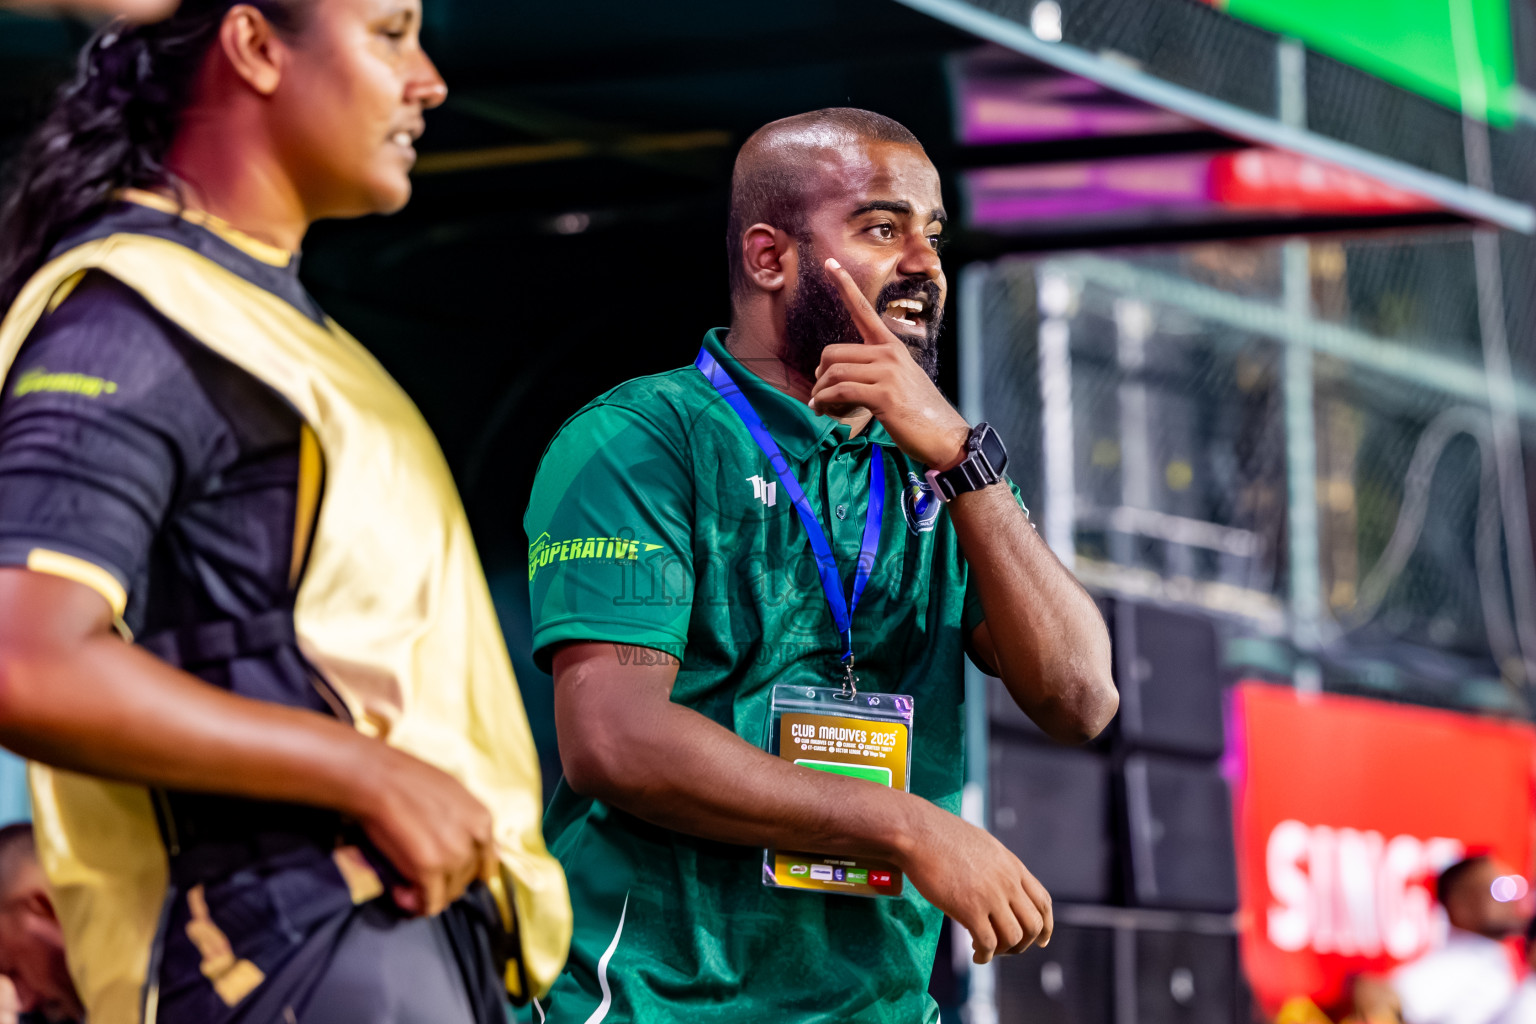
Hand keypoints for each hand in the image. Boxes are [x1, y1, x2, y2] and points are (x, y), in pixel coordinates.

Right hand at [350, 743, 497, 916]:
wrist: (379, 779)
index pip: (487, 863)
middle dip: (444, 882)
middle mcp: (474, 841)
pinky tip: (400, 893)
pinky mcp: (429, 869)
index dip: (466, 871)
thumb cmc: (410, 783)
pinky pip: (430, 904)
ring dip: (427, 894)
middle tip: (418, 876)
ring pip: (449, 894)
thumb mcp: (455, 795)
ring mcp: (454, 857)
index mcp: (483, 822)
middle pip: (466, 879)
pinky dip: (416, 906)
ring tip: (405, 884)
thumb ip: (471, 824)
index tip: (446, 872)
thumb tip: (490, 851)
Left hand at [810, 257, 970, 469]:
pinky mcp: (883, 395)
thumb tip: (835, 381)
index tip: (829, 263)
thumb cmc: (919, 414)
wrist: (946, 437)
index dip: (844, 286)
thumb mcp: (898, 382)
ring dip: (820, 395)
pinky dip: (825, 403)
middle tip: (822, 397)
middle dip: (820, 377)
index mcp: (892, 347)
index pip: (863, 311)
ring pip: (833, 373)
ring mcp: (887, 372)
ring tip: (824, 409)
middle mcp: (889, 353)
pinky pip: (839, 391)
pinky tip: (826, 412)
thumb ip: (872, 373)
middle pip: (833, 353)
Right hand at [896, 804, 1051, 962]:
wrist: (917, 832)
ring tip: (986, 950)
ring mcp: (990, 896)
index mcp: (1012, 865)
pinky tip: (976, 954)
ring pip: (1013, 938)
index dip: (1045, 926)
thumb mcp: (982, 845)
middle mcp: (1007, 881)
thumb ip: (996, 866)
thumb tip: (995, 883)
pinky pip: (988, 943)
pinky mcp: (969, 909)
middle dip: (1023, 943)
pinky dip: (985, 956)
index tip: (1040, 940)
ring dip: (1002, 951)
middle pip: (1033, 925)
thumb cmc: (940, 835)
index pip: (1043, 902)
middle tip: (1006, 948)